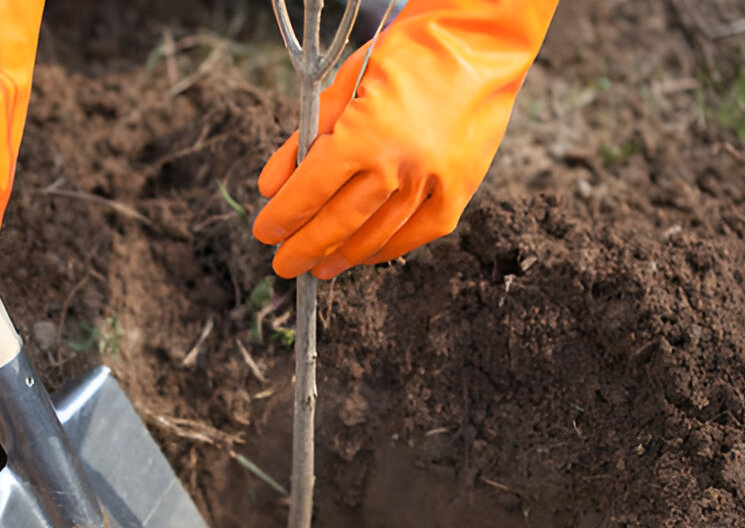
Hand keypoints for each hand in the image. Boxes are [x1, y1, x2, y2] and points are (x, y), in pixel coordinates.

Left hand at [253, 0, 557, 279]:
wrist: (479, 44)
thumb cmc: (405, 56)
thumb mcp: (344, 84)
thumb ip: (304, 139)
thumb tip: (271, 187)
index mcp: (364, 135)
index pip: (311, 190)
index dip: (283, 216)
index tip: (264, 233)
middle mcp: (399, 166)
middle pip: (339, 223)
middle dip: (305, 248)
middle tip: (284, 264)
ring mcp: (432, 184)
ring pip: (376, 236)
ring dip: (342, 256)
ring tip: (319, 266)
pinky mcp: (458, 192)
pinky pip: (415, 235)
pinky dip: (385, 249)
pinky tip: (363, 256)